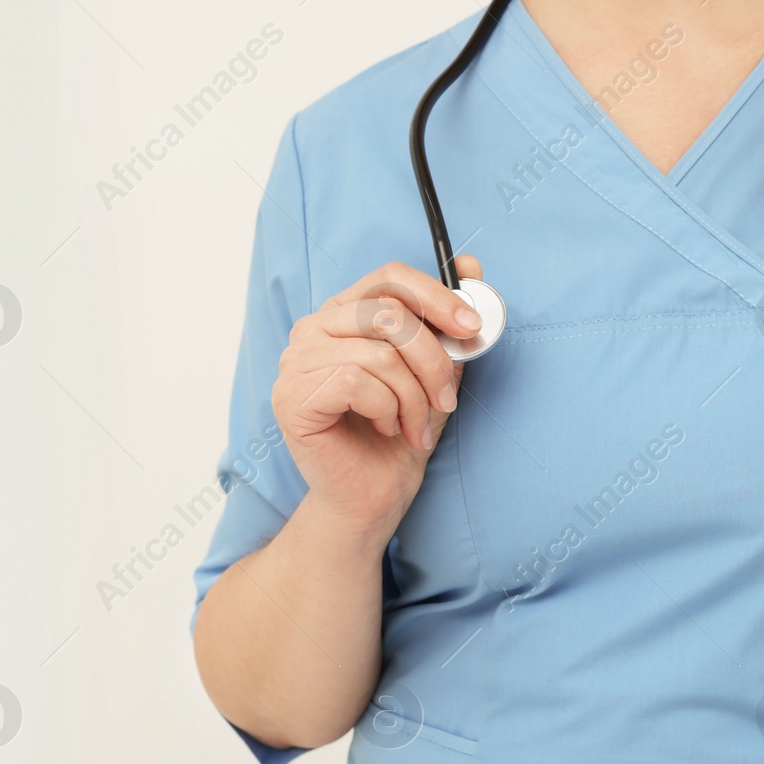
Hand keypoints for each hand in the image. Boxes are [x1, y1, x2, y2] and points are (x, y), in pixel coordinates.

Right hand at [272, 256, 483, 534]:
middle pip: (389, 315)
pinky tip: (385, 429)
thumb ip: (447, 325)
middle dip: (432, 361)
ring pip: (379, 353)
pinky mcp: (291, 395)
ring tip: (415, 426)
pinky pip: (356, 381)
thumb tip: (471, 266)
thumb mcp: (435, 375)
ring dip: (413, 397)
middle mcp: (314, 329)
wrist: (373, 497)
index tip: (471, 328)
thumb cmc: (400, 437)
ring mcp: (296, 360)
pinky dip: (386, 410)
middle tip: (446, 400)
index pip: (389, 278)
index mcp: (345, 314)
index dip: (436, 296)